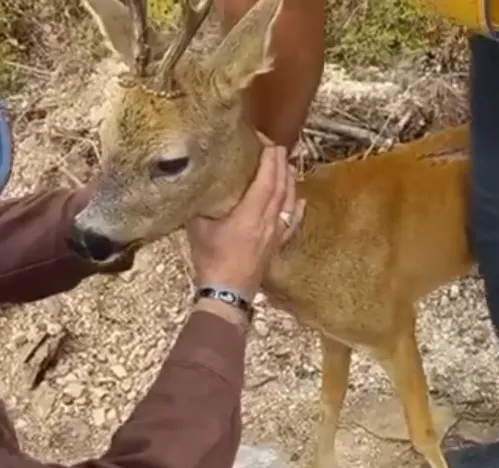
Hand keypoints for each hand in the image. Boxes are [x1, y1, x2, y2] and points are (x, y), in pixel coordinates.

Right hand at [186, 145, 303, 301]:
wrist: (228, 294)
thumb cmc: (212, 261)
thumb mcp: (199, 229)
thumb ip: (201, 205)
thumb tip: (197, 184)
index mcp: (251, 214)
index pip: (266, 180)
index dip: (269, 159)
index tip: (267, 142)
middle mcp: (269, 222)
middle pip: (281, 187)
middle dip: (280, 164)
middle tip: (277, 147)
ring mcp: (276, 234)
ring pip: (288, 202)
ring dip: (289, 181)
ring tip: (288, 165)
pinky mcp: (276, 246)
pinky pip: (292, 222)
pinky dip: (297, 208)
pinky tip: (300, 200)